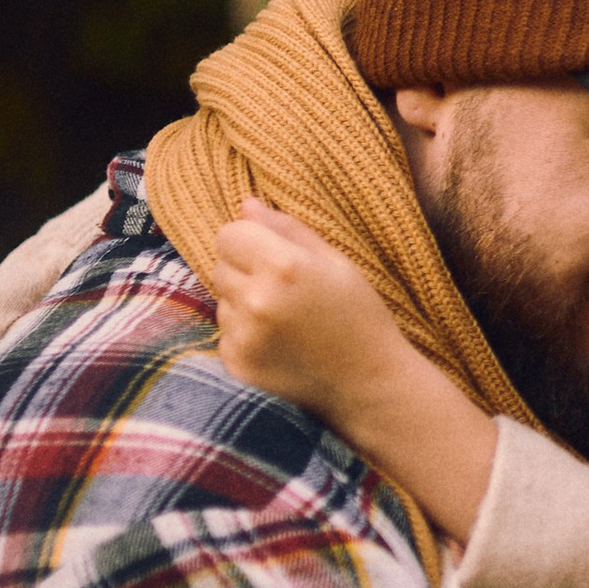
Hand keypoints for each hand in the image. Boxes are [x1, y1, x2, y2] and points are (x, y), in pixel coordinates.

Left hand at [212, 199, 400, 417]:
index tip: (271, 254)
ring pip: (221, 300)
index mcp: (283, 266)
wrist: (368, 383)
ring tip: (284, 319)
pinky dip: (245, 335)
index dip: (249, 240)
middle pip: (220, 265)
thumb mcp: (334, 262)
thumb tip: (245, 204)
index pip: (228, 233)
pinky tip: (278, 343)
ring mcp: (243, 336)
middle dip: (245, 270)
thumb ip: (287, 229)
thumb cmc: (359, 316)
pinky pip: (225, 333)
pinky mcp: (236, 363)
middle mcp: (256, 300)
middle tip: (284, 290)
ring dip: (244, 303)